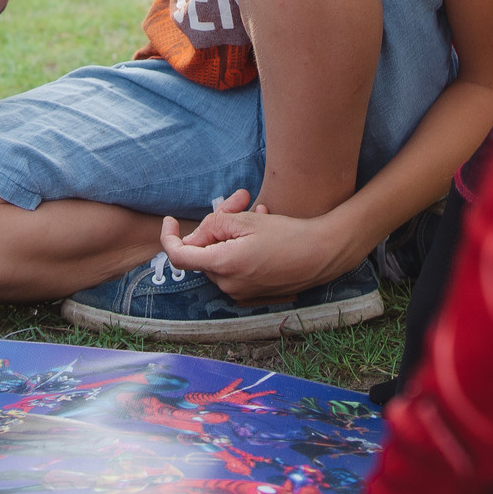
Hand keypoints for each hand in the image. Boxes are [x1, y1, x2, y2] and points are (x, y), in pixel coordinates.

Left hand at [158, 190, 366, 305]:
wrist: (323, 254)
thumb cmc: (287, 235)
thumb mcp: (246, 221)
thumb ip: (214, 224)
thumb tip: (196, 235)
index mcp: (223, 266)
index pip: (179, 257)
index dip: (169, 237)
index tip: (171, 220)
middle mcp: (228, 284)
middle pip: (206, 251)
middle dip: (216, 225)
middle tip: (239, 201)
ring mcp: (241, 291)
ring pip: (222, 256)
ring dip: (233, 233)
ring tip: (258, 212)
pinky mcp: (254, 292)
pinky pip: (237, 267)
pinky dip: (242, 248)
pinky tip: (263, 228)